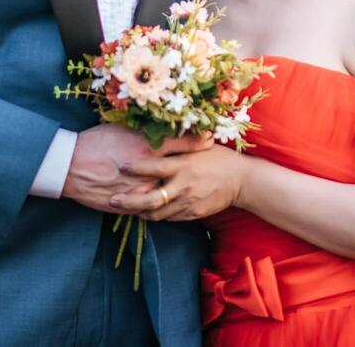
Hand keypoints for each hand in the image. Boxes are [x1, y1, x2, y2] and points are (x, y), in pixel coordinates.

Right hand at [60, 124, 212, 213]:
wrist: (69, 166)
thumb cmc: (95, 142)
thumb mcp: (122, 129)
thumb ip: (143, 131)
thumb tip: (159, 129)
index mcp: (148, 147)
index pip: (182, 143)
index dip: (198, 141)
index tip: (211, 140)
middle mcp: (148, 171)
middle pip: (179, 172)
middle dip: (195, 170)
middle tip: (209, 167)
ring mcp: (140, 191)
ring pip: (166, 195)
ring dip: (177, 193)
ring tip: (190, 190)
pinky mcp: (129, 206)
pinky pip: (149, 210)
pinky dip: (158, 207)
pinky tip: (166, 206)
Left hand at [108, 145, 245, 221]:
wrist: (241, 180)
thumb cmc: (218, 158)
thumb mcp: (198, 148)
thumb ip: (178, 146)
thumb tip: (156, 136)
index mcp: (183, 166)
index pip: (155, 167)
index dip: (136, 167)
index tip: (119, 166)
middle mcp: (183, 186)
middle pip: (150, 199)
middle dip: (129, 201)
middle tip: (113, 199)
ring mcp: (188, 203)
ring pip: (158, 213)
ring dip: (140, 212)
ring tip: (127, 208)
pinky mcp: (193, 214)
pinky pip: (170, 218)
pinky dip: (158, 216)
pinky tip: (148, 213)